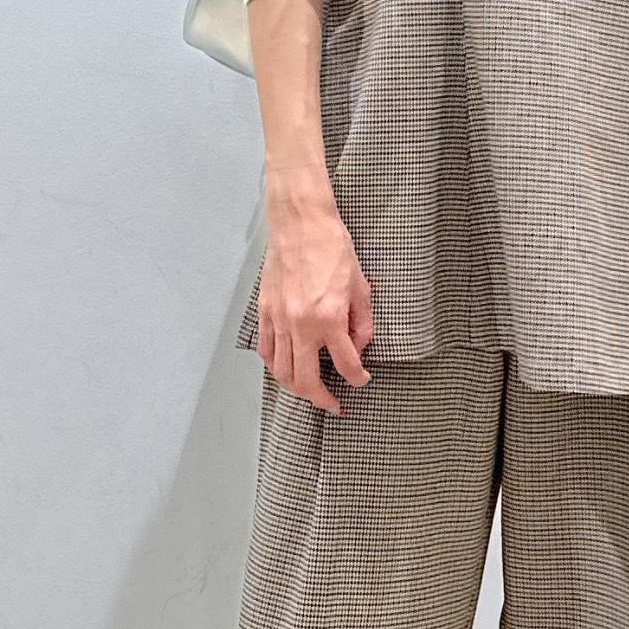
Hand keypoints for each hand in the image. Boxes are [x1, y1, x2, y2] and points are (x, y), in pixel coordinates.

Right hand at [256, 173, 373, 414]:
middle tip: (332, 404)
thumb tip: (358, 346)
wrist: (300, 224)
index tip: (362, 380)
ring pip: (281, 372)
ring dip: (296, 389)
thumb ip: (362, 322)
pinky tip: (286, 368)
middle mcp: (302, 326)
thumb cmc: (331, 248)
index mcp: (330, 319)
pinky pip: (267, 351)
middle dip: (321, 399)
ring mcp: (280, 321)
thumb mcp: (361, 286)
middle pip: (306, 381)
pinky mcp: (265, 313)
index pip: (346, 364)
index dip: (358, 378)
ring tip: (309, 392)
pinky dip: (275, 367)